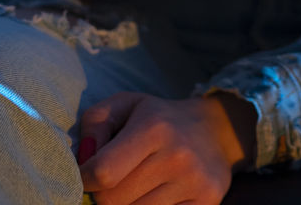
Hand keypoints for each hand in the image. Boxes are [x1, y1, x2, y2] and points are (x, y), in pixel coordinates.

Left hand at [77, 89, 255, 204]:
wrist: (215, 131)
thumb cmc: (159, 119)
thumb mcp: (126, 105)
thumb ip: (95, 123)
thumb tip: (84, 158)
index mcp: (154, 127)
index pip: (103, 172)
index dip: (86, 179)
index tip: (89, 175)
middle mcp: (177, 155)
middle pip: (113, 201)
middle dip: (104, 195)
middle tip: (114, 182)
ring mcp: (194, 182)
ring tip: (136, 188)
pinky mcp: (207, 203)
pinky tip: (154, 197)